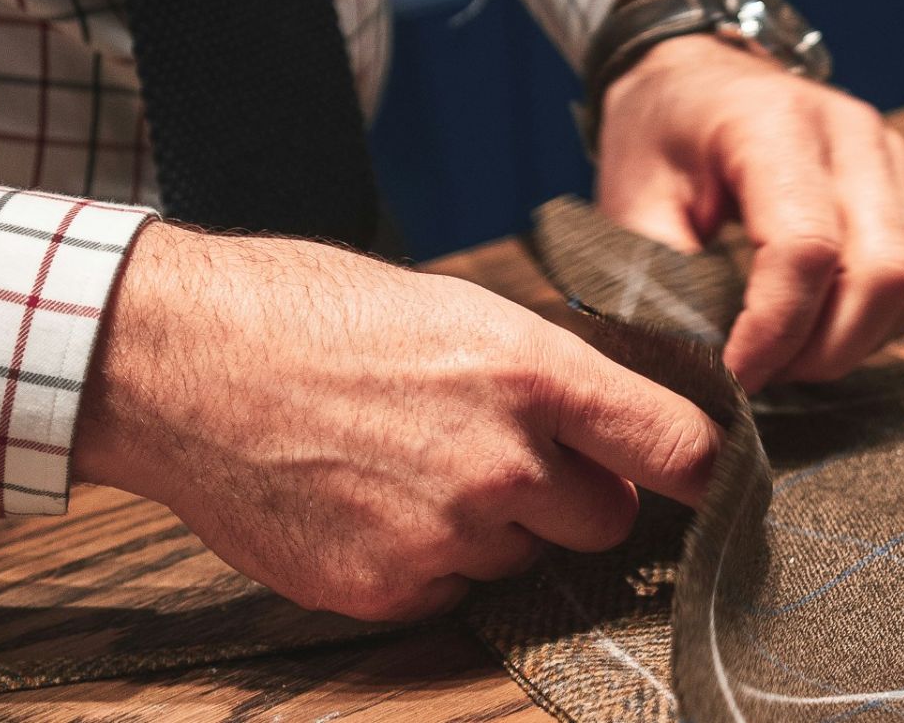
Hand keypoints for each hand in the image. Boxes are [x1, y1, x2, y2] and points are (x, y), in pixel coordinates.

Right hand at [73, 222, 720, 621]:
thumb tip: (616, 431)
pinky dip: (429, 560)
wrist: (183, 361)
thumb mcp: (460, 312)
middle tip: (508, 455)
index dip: (708, 472)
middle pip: (608, 521)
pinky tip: (372, 502)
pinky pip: (453, 591)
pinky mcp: (389, 590)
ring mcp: (446, 536)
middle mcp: (503, 464)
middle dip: (576, 497)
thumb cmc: (314, 315)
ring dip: (496, 528)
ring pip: (524, 558)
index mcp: (533, 374)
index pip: (674, 448)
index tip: (719, 483)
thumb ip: (549, 380)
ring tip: (411, 463)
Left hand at [595, 33, 903, 390]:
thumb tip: (696, 364)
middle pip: (881, 272)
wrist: (697, 77)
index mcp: (774, 124)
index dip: (773, 331)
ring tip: (794, 350)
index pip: (806, 248)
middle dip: (823, 350)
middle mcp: (852, 133)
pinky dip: (896, 319)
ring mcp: (895, 156)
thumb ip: (661, 278)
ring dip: (860, 340)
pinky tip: (837, 324)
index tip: (733, 375)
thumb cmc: (661, 137)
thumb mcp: (632, 200)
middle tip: (765, 372)